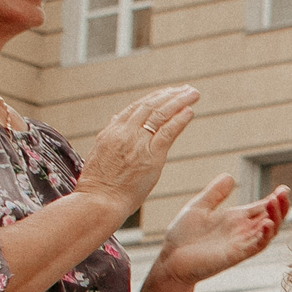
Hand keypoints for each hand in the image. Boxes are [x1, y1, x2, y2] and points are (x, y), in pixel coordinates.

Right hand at [77, 86, 197, 222]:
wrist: (98, 202)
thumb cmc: (99, 186)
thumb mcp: (99, 154)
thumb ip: (110, 137)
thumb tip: (115, 119)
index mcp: (111, 132)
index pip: (135, 108)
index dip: (153, 99)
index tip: (167, 93)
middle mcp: (124, 133)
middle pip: (150, 106)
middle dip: (169, 95)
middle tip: (186, 89)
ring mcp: (137, 143)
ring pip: (160, 114)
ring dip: (179, 101)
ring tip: (193, 93)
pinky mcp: (151, 156)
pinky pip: (168, 131)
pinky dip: (180, 119)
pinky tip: (190, 111)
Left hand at [153, 174, 287, 286]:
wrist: (170, 259)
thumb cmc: (183, 236)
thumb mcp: (199, 207)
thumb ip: (215, 193)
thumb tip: (229, 176)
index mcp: (236, 219)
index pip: (262, 208)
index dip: (275, 199)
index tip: (283, 188)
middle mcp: (242, 231)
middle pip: (271, 218)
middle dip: (281, 206)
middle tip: (283, 193)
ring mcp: (241, 243)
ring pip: (268, 232)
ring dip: (276, 218)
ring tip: (276, 202)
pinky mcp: (236, 255)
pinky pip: (256, 246)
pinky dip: (265, 235)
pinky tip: (267, 223)